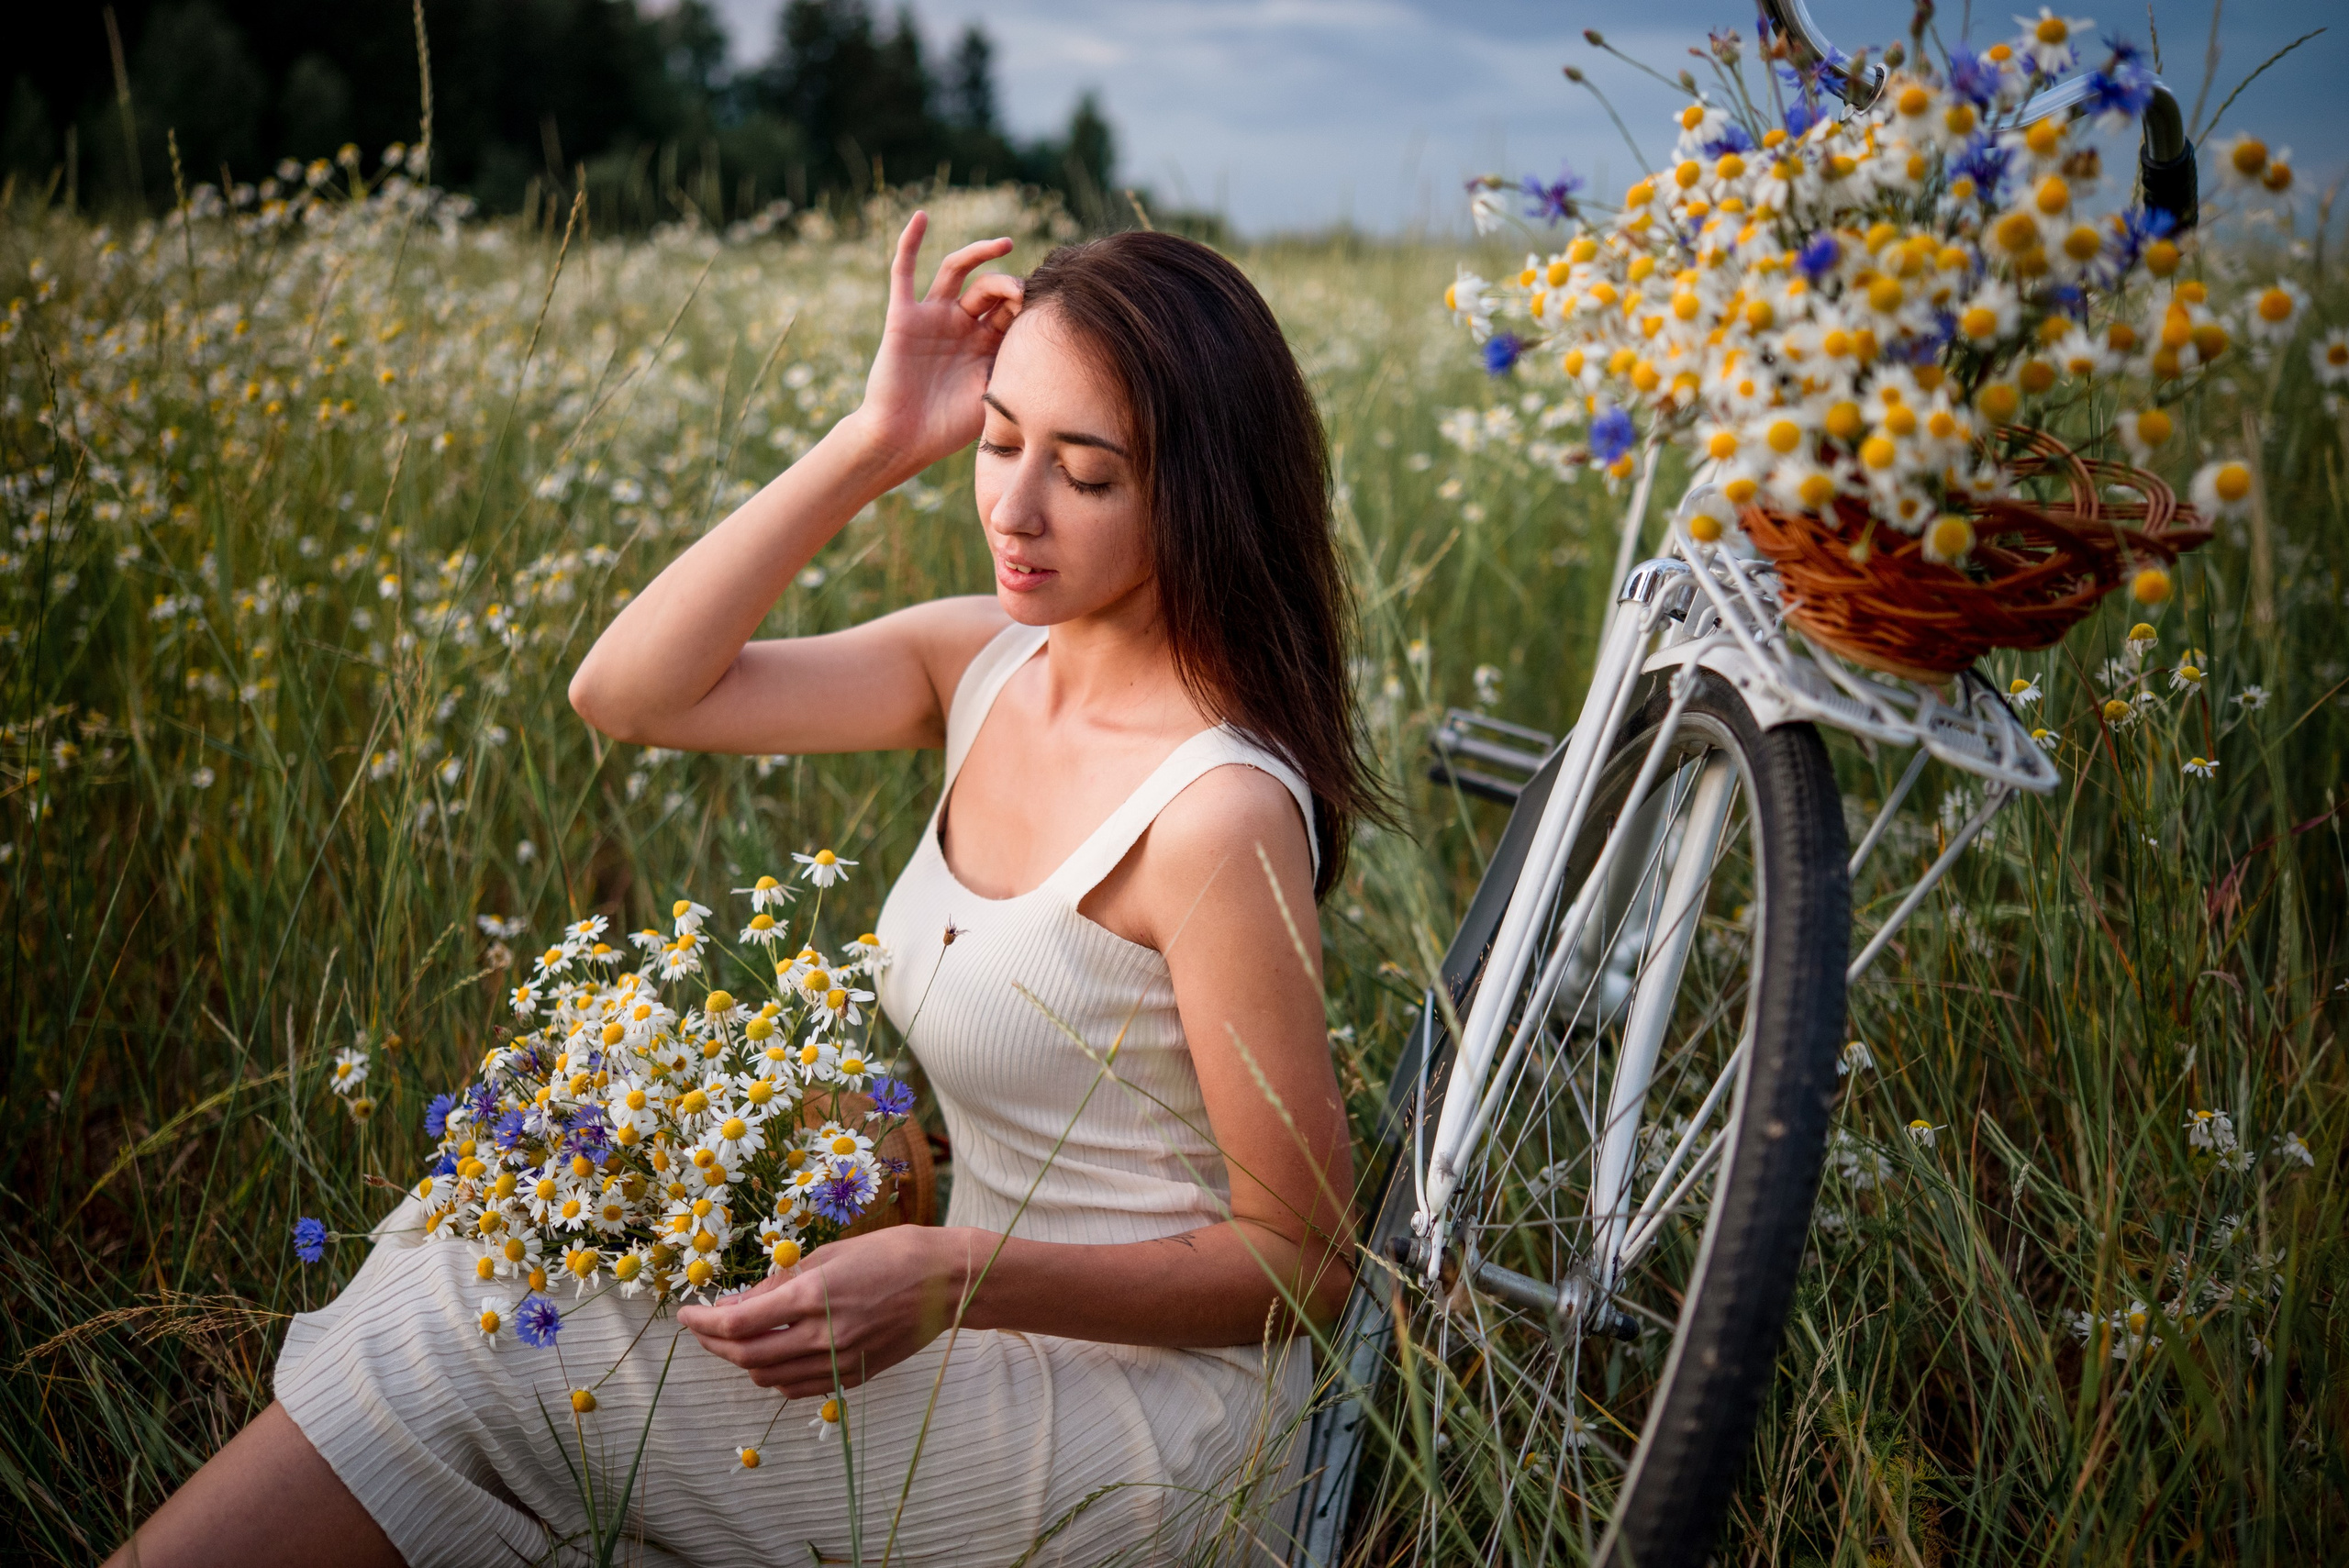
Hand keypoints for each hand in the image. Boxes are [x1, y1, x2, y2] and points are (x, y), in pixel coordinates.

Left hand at [676, 1226, 973, 1396]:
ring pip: (769, 1378)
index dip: (702, 1323)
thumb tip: (737, 1303)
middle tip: (701, 1329)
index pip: (738, 1324)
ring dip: (743, 1362)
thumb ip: (780, 1283)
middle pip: (746, 1357)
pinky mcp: (854, 1377)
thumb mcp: (830, 1254)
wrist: (947, 1282)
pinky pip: (799, 1388)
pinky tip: (773, 1356)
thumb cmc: (892, 1253)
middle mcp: (823, 1336)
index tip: (684, 1314)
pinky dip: (775, 1376)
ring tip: (736, 1340)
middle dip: (714, 1345)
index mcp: (814, 1297)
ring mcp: (839, 1362)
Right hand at [845, 213, 1023, 480]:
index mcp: (985, 346)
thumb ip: (1017, 375)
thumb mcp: (994, 399)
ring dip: (979, 253)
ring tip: (1005, 244)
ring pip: (957, 272)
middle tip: (1026, 293)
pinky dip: (910, 242)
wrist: (901, 440)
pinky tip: (921, 217)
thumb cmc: (947, 429)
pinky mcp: (903, 316)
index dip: (1028, 303)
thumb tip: (1058, 367)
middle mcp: (961, 326)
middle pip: (990, 289)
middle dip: (1011, 287)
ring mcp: (932, 318)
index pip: (1012, 311)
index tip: (1047, 306)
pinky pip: (903, 272)